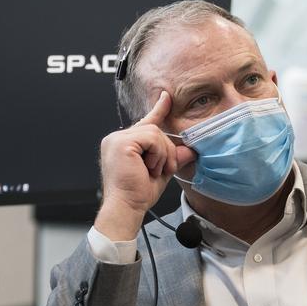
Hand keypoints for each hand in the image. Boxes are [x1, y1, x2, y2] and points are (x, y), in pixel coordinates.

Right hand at [94, 90, 196, 240]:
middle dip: (165, 150)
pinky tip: (149, 167)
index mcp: (123, 144)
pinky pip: (151, 137)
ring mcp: (117, 139)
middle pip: (154, 129)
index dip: (158, 110)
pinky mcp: (122, 142)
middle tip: (160, 170)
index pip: (144, 123)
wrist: (125, 209)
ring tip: (152, 171)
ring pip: (154, 132)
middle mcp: (117, 138)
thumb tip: (189, 150)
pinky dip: (157, 153)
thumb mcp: (161, 173)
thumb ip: (173, 159)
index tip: (166, 97)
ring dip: (162, 154)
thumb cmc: (137, 196)